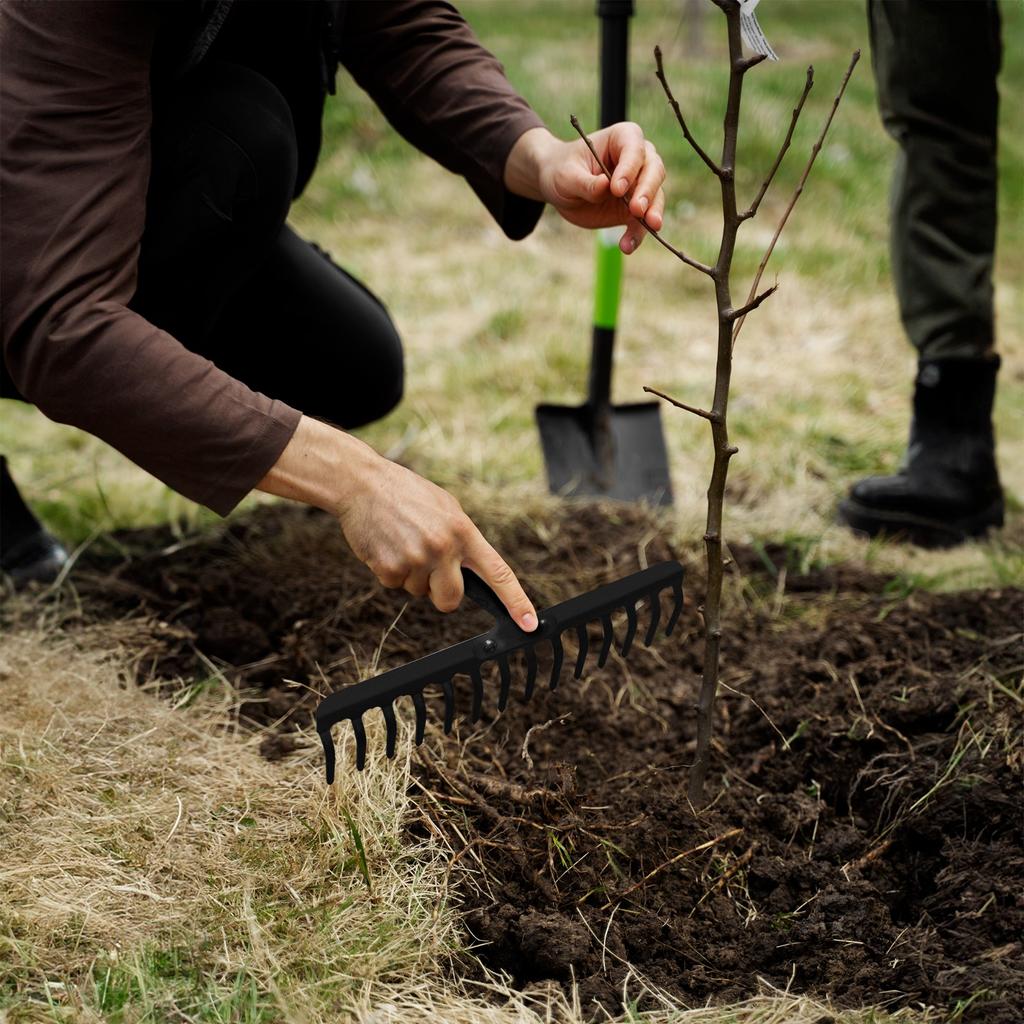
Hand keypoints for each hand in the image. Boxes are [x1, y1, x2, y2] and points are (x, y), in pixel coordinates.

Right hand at [257, 417, 537, 628]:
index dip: (516, 601)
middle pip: (451, 600)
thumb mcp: (446, 507)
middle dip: (440, 593)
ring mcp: (416, 559)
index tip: (529, 624)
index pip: (498, 573)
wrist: (362, 484)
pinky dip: (389, 570)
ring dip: (411, 575)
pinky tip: (386, 544)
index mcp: (463, 531)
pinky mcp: (389, 568)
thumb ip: (462, 539)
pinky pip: (394, 585)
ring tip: (402, 541)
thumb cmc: (407, 495)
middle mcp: (444, 547)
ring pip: (419, 592)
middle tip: (428, 567)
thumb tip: (474, 572)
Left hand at [504, 124, 666, 252]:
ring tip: (650, 228)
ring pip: (655, 197)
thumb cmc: (562, 170)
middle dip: (648, 191)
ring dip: (653, 214)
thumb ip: (586, 182)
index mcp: (622, 139)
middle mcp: (637, 159)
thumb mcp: (566, 175)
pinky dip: (638, 235)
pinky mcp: (634, 210)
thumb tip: (605, 186)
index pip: (634, 149)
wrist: (559, 187)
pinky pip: (642, 223)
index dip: (629, 168)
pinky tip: (627, 246)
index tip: (617, 188)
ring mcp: (638, 185)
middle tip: (638, 210)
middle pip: (654, 171)